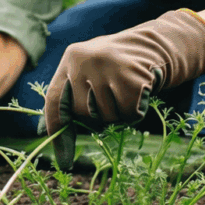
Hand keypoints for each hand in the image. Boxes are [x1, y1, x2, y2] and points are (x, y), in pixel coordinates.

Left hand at [42, 9, 204, 169]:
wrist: (155, 45)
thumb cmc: (117, 67)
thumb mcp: (90, 70)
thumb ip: (73, 93)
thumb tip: (49, 134)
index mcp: (71, 58)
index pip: (54, 99)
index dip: (56, 128)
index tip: (63, 160)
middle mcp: (85, 59)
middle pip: (82, 113)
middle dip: (97, 118)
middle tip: (111, 101)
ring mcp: (108, 67)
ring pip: (107, 116)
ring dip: (119, 114)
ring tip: (125, 91)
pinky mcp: (131, 76)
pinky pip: (128, 114)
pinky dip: (135, 112)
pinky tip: (139, 93)